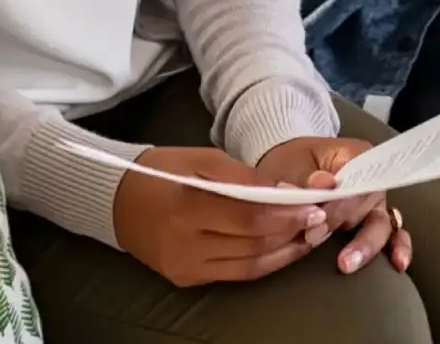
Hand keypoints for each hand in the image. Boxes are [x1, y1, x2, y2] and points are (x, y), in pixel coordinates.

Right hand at [111, 146, 329, 285]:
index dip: (287, 212)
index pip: (250, 216)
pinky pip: (235, 274)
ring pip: (249, 264)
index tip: (315, 202)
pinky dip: (265, 262)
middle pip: (253, 243)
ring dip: (286, 250)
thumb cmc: (163, 170)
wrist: (117, 201)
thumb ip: (246, 179)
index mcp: (188, 206)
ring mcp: (185, 267)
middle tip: (321, 217)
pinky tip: (285, 249)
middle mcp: (185, 244)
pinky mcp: (186, 280)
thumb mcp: (204, 160)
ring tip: (312, 234)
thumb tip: (288, 193)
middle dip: (293, 230)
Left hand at [257, 136, 411, 274]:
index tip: (319, 216)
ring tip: (346, 262)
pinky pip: (393, 237)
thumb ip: (304, 177)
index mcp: (354, 156)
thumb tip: (323, 183)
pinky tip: (397, 264)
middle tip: (313, 234)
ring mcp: (374, 204)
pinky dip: (397, 249)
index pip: (358, 176)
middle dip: (343, 221)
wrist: (286, 178)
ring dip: (366, 244)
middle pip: (369, 201)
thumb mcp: (290, 166)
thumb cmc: (291, 167)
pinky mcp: (372, 225)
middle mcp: (370, 180)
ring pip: (382, 223)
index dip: (342, 199)